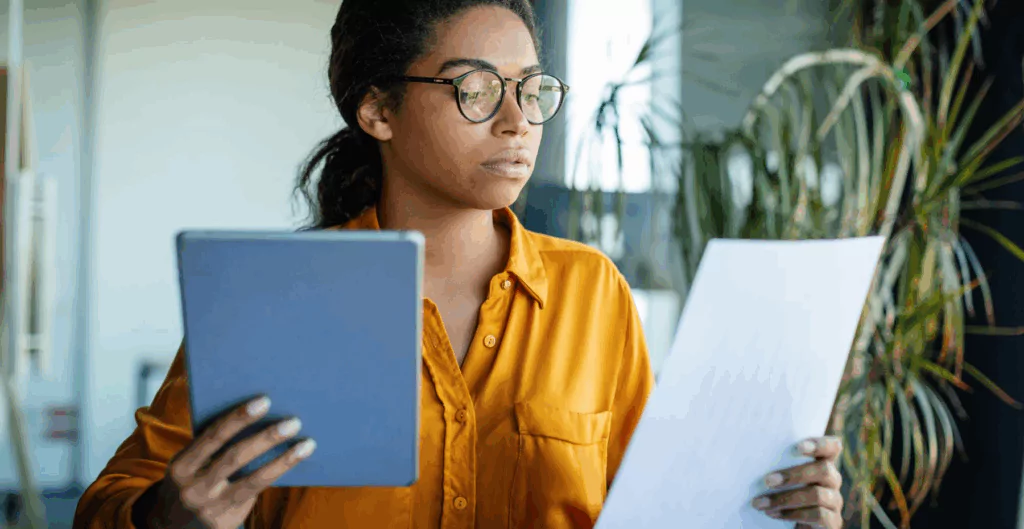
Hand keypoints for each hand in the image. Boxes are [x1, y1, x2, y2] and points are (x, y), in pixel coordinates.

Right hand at [142, 396, 316, 528]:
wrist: (170, 527)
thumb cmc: (190, 481)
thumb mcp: (189, 464)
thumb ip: (213, 445)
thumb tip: (258, 416)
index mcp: (181, 466)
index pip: (213, 436)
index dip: (239, 418)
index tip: (264, 401)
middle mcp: (193, 488)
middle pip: (235, 457)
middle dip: (267, 438)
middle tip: (293, 421)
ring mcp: (210, 508)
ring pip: (253, 481)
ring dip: (283, 461)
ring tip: (307, 444)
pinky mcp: (225, 522)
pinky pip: (256, 495)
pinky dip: (276, 475)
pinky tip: (294, 461)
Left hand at [751, 436, 843, 528]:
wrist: (788, 525)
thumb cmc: (779, 492)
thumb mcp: (780, 477)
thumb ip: (776, 464)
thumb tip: (749, 453)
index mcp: (822, 462)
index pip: (832, 446)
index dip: (820, 444)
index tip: (798, 447)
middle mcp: (832, 480)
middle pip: (824, 470)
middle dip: (793, 475)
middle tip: (767, 481)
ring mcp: (835, 501)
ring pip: (817, 495)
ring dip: (785, 499)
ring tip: (761, 503)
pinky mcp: (833, 521)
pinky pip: (818, 515)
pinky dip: (793, 514)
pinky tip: (773, 514)